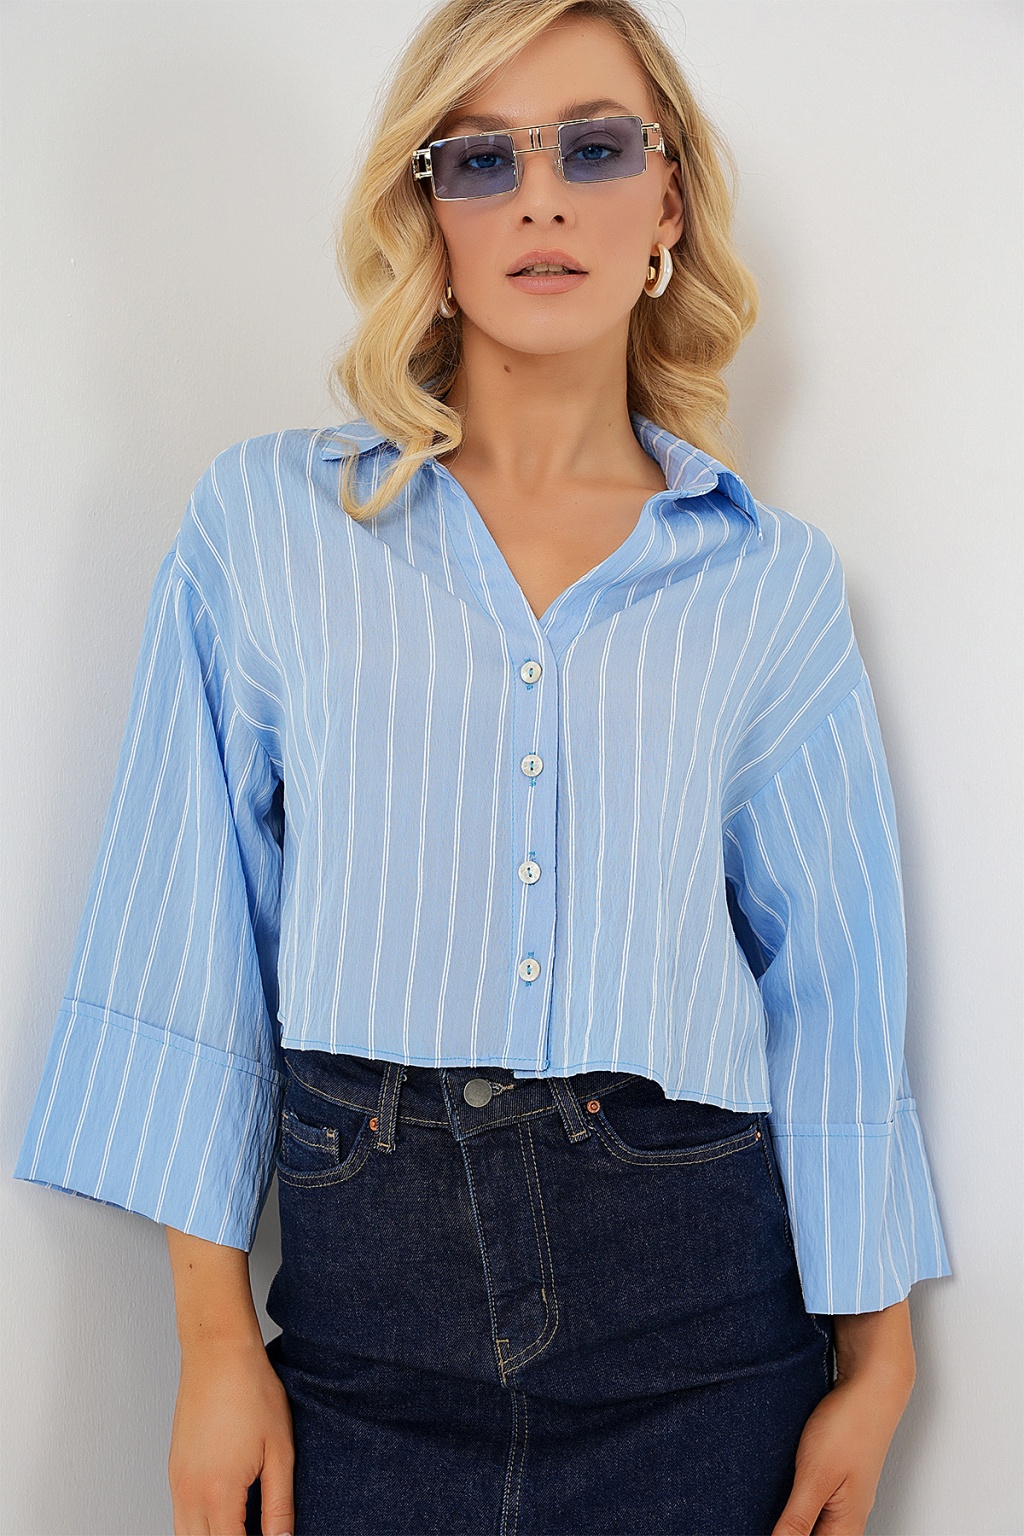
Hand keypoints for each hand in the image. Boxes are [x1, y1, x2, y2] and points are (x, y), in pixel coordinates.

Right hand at [168, 1333, 294, 1535]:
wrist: (218, 1353)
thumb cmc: (251, 1391)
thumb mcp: (279, 1451)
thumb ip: (279, 1505)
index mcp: (219, 1493)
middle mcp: (190, 1494)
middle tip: (255, 1530)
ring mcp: (177, 1482)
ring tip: (241, 1526)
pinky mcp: (174, 1470)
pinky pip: (179, 1516)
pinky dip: (198, 1527)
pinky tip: (223, 1516)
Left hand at [771, 1299, 915, 1535]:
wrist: (872, 1385)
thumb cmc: (849, 1427)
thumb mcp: (815, 1477)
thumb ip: (797, 1520)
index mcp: (846, 1527)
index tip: (763, 1524)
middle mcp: (847, 1516)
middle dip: (785, 1529)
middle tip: (756, 1513)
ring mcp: (843, 1495)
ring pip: (813, 1522)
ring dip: (789, 1518)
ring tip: (763, 1502)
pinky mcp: (836, 1474)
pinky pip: (813, 1500)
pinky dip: (794, 1499)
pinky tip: (777, 1487)